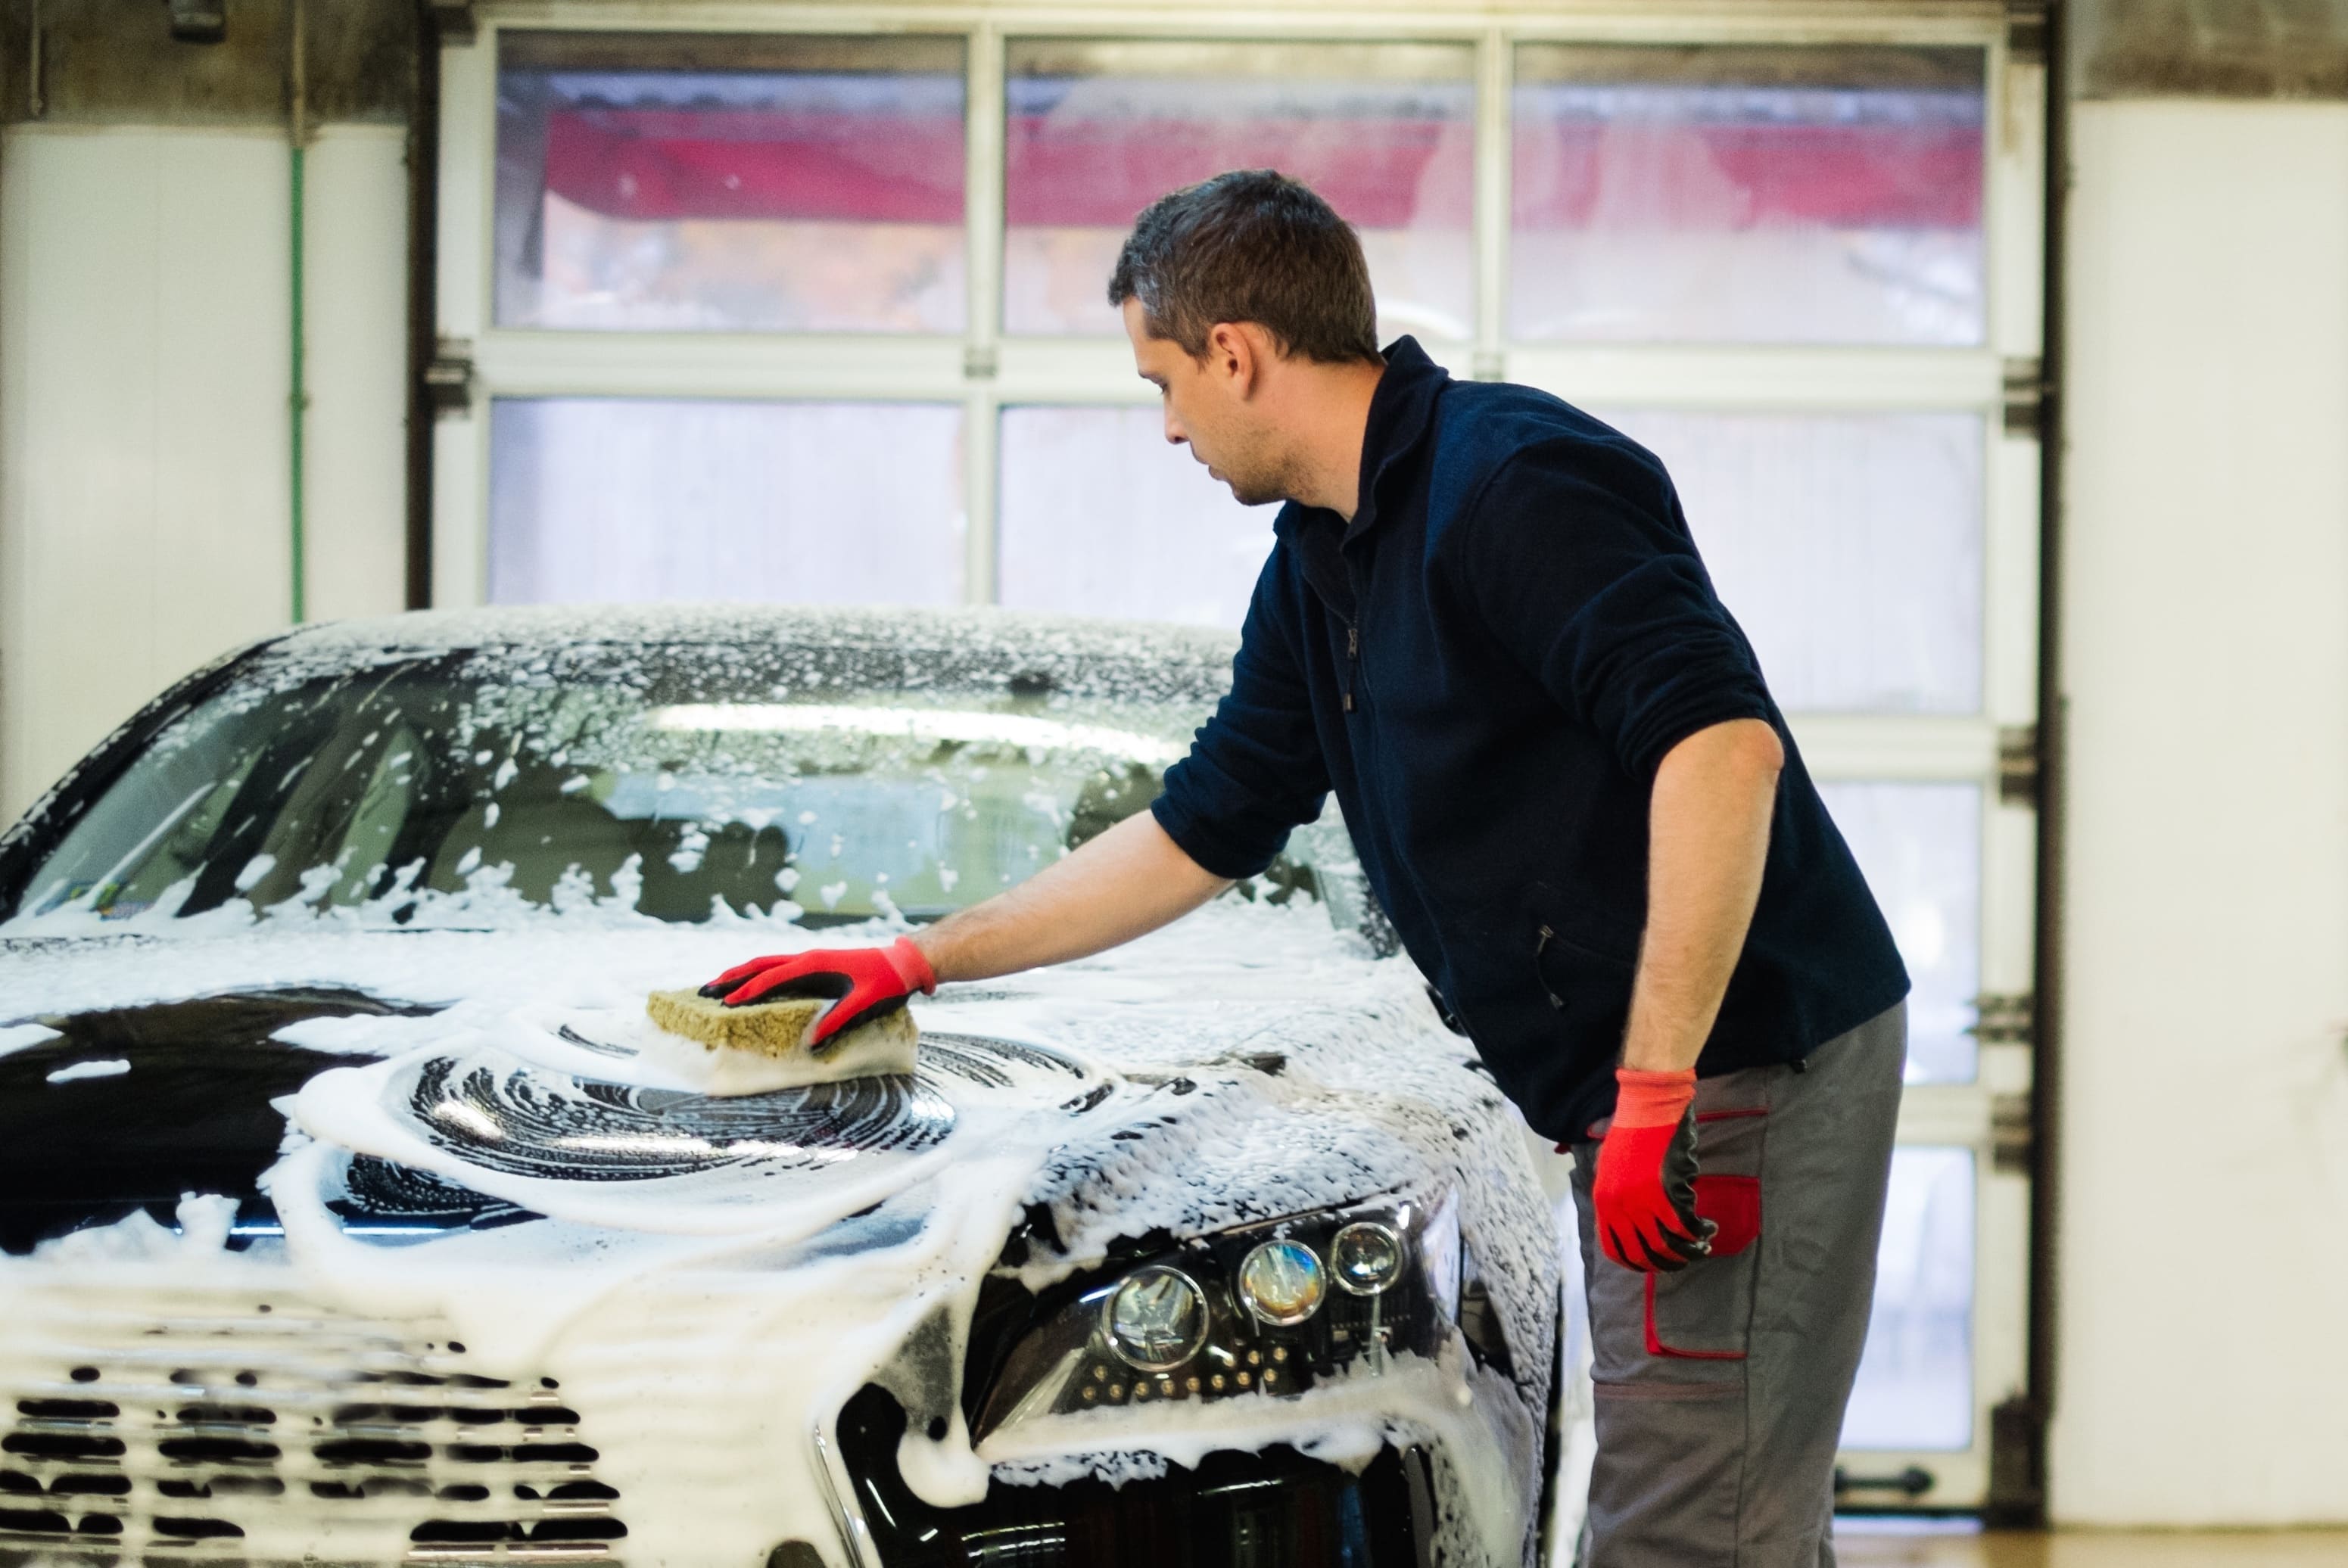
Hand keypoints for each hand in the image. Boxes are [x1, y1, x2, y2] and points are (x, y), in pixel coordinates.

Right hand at [699, 936, 936, 1046]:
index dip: (749, 990)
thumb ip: (839, 1020)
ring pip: (766, 964)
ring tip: (716, 988)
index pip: (773, 977)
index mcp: (815, 964)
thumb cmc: (886, 982)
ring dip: (741, 975)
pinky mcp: (814, 967)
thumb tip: (812, 1043)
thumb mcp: (865, 1003)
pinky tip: (749, 989)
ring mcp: (809, 961)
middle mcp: (807, 958)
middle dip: (732, 978)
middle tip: (705, 991)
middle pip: (760, 965)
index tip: (726, 1003)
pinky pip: (778, 970)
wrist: (902, 963)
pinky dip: (758, 977)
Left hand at [1592, 1067, 1716, 1271]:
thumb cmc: (1631, 1131)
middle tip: (1682, 1262)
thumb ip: (1616, 1197)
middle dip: (1666, 1263)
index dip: (1635, 1263)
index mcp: (1603, 1201)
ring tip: (1700, 1249)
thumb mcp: (1611, 1167)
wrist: (1648, 1105)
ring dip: (1687, 1253)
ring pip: (1667, 1245)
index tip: (1651, 1266)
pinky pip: (1685, 1226)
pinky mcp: (1666, 1193)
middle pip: (1643, 1253)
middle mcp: (1620, 1207)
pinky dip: (1700, 1232)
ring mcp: (1642, 1202)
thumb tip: (1627, 1223)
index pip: (1615, 1248)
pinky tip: (1708, 1229)